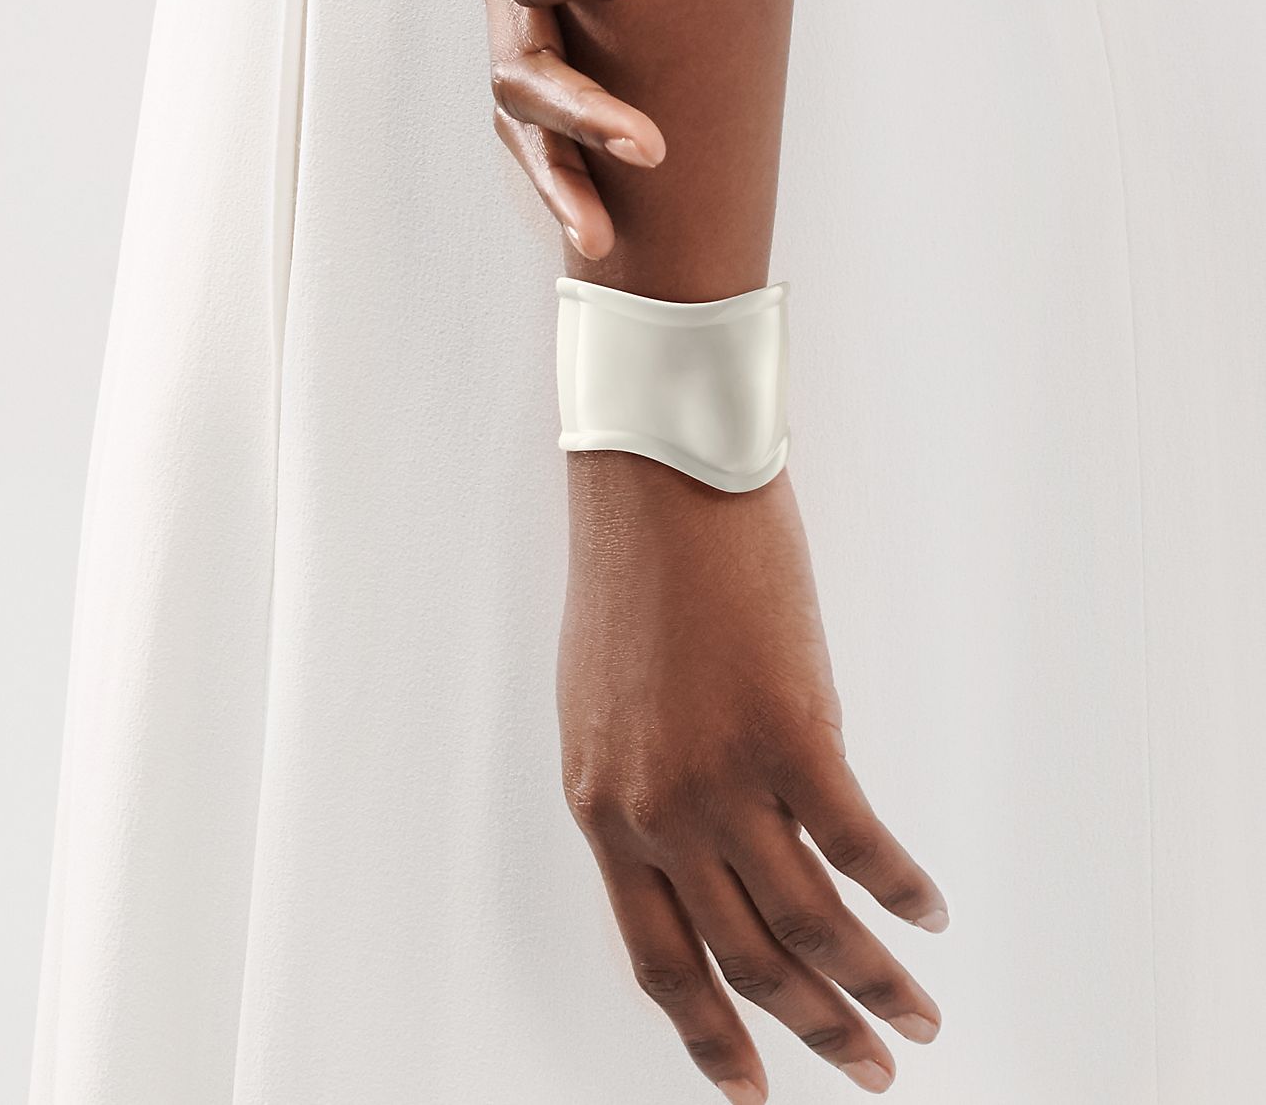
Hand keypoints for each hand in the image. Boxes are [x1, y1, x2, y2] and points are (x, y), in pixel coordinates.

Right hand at [437, 0, 671, 258]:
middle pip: (522, 65)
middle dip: (584, 112)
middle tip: (648, 147)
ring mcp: (506, 32)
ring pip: (523, 117)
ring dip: (565, 173)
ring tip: (598, 231)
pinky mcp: (526, 69)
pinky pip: (534, 138)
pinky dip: (560, 188)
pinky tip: (592, 234)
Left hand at [559, 456, 948, 1100]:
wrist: (656, 486)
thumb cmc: (633, 583)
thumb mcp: (609, 708)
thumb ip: (647, 792)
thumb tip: (719, 852)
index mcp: (600, 809)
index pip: (658, 959)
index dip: (710, 1037)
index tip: (750, 1091)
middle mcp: (654, 812)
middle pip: (745, 960)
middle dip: (812, 1030)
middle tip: (868, 1071)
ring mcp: (721, 776)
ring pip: (809, 924)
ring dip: (872, 985)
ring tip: (915, 1020)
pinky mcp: (791, 731)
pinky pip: (860, 843)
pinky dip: (901, 888)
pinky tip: (930, 912)